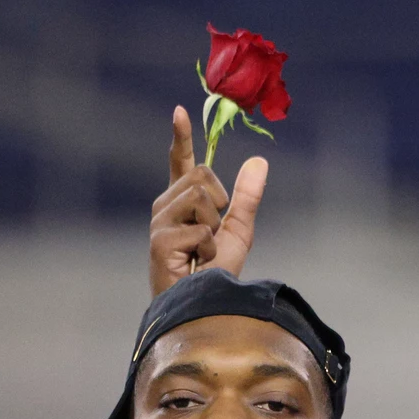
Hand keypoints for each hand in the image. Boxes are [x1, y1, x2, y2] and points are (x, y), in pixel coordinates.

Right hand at [150, 104, 266, 296]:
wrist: (204, 307)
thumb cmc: (216, 273)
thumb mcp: (238, 229)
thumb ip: (247, 197)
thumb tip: (259, 161)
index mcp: (182, 201)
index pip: (181, 162)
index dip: (181, 137)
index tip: (179, 111)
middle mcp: (165, 206)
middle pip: (203, 175)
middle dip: (221, 204)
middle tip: (212, 236)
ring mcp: (159, 222)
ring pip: (202, 197)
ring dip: (215, 228)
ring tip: (203, 252)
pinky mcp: (159, 240)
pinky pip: (202, 229)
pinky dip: (210, 249)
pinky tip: (197, 264)